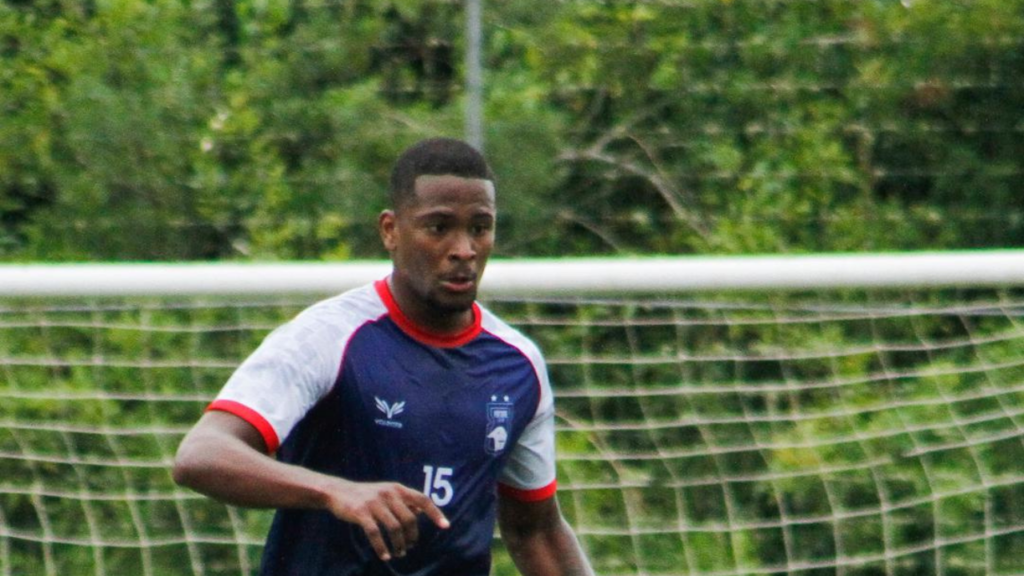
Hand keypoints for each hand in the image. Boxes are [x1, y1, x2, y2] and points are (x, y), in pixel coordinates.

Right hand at [324, 479, 449, 560]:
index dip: (435, 513)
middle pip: (409, 519)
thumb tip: (420, 512)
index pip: (422, 499)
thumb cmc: (366, 496)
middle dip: (412, 537)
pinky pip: (375, 533)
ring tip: (399, 554)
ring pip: (394, 528)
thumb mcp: (386, 493)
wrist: (338, 492)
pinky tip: (385, 556)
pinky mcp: (361, 513)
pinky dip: (382, 547)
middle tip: (409, 548)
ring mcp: (374, 503)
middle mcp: (388, 493)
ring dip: (399, 545)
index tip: (445, 526)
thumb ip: (403, 502)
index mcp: (397, 489)